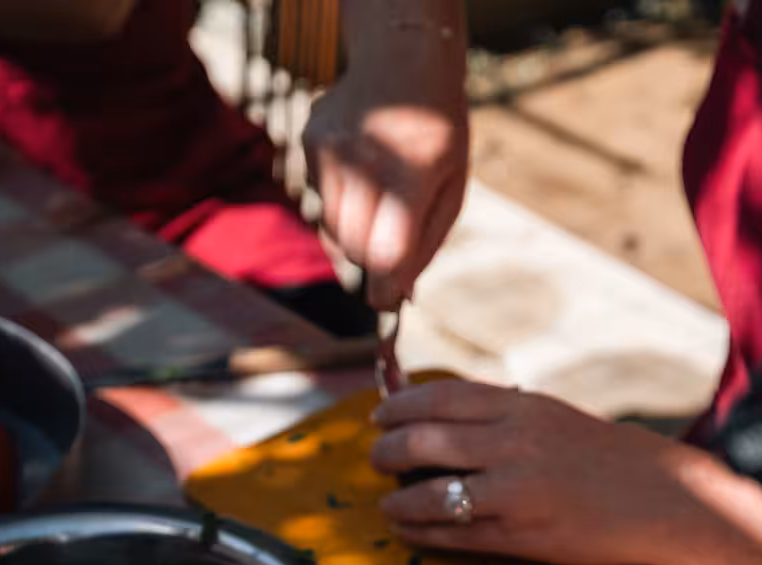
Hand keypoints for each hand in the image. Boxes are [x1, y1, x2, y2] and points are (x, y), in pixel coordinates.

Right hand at [303, 23, 467, 309]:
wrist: (405, 64)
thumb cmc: (437, 137)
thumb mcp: (451, 191)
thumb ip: (424, 245)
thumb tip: (395, 296)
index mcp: (410, 174)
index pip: (386, 255)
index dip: (385, 289)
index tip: (387, 302)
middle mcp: (365, 160)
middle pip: (354, 248)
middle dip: (371, 261)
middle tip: (390, 250)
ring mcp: (331, 148)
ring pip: (330, 228)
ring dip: (353, 232)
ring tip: (378, 201)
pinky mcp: (310, 142)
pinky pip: (319, 198)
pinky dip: (339, 201)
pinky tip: (361, 171)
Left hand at [371, 381, 689, 564]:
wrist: (663, 499)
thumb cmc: (611, 461)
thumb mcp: (556, 419)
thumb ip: (507, 416)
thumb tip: (451, 417)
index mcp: (522, 409)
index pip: (442, 398)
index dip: (401, 407)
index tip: (380, 416)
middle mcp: (513, 444)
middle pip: (425, 442)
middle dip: (388, 452)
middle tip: (375, 459)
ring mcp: (515, 492)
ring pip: (432, 493)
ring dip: (398, 500)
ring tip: (386, 504)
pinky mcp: (521, 535)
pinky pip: (456, 534)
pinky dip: (423, 533)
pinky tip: (409, 531)